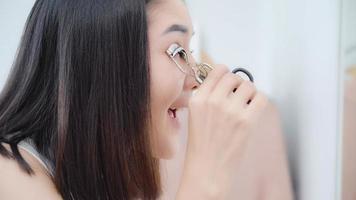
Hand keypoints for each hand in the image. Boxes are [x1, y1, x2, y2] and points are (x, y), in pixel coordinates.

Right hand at [176, 64, 267, 199]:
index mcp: (198, 99)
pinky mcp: (245, 121)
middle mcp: (212, 101)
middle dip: (238, 84)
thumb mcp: (195, 116)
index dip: (226, 74)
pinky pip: (261, 98)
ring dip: (249, 93)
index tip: (229, 82)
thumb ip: (207, 97)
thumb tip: (228, 82)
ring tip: (245, 104)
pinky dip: (259, 101)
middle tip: (238, 95)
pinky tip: (252, 110)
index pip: (218, 70)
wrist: (207, 170)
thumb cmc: (202, 146)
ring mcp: (229, 110)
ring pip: (248, 85)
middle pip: (234, 76)